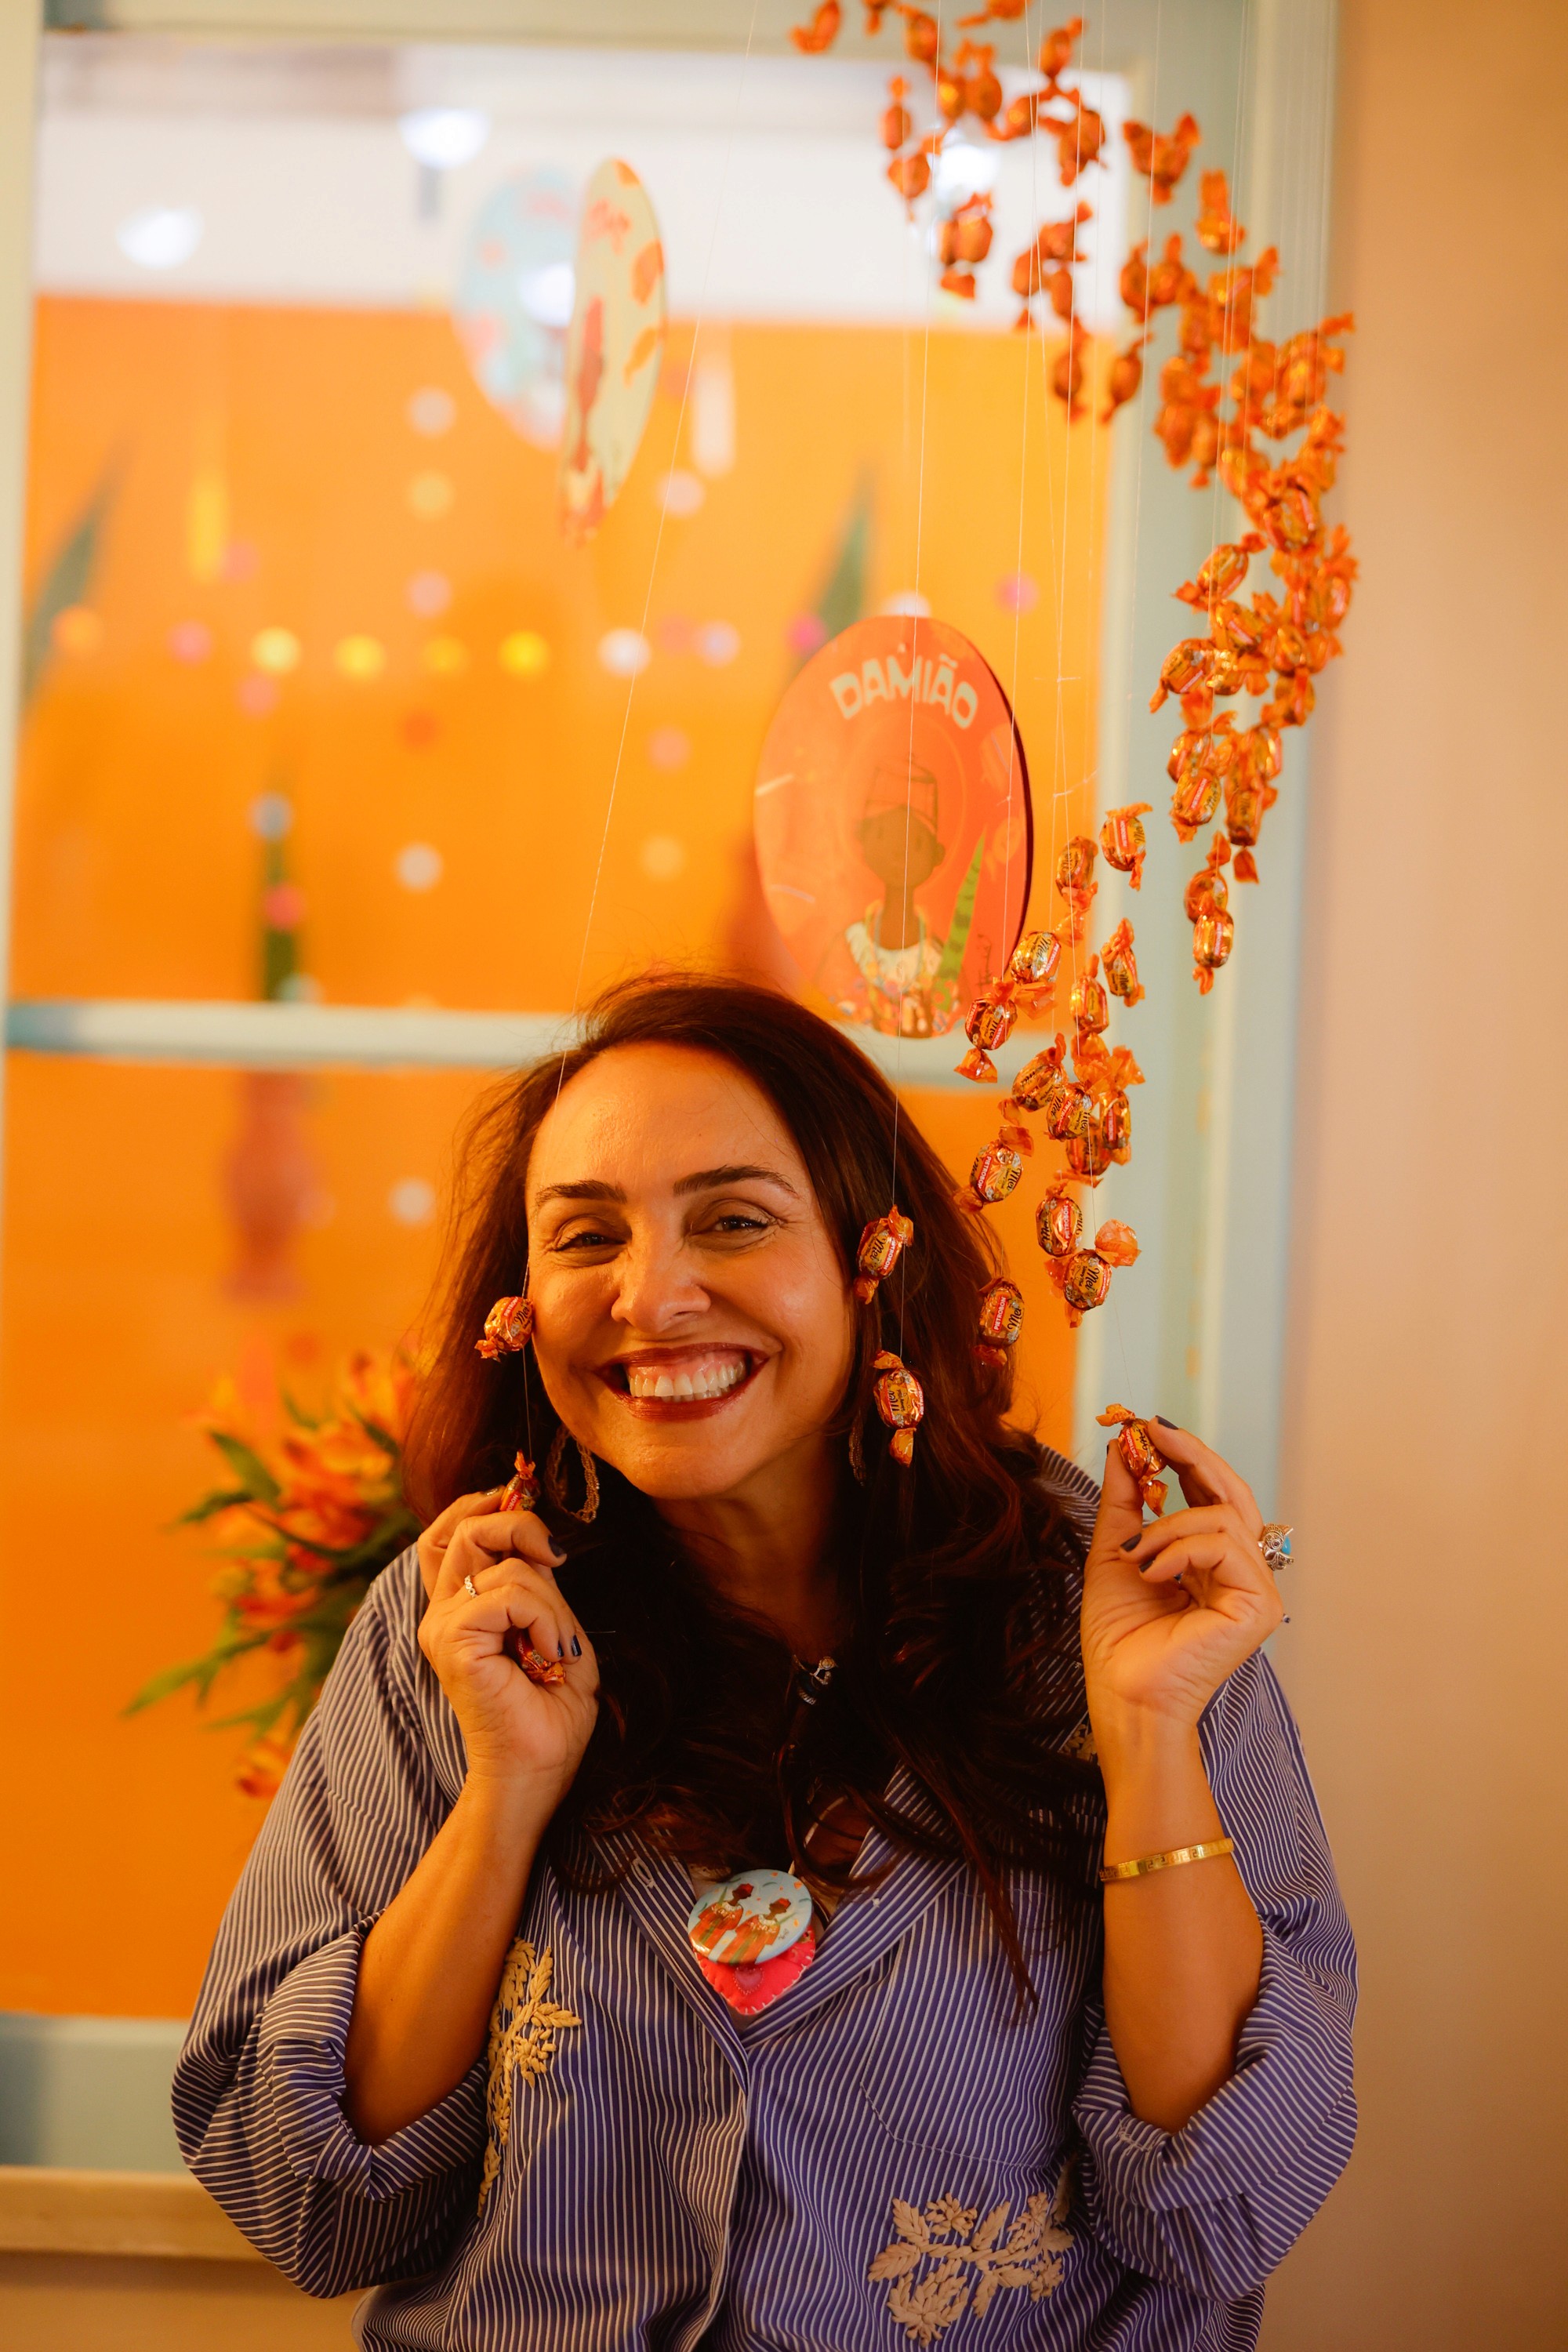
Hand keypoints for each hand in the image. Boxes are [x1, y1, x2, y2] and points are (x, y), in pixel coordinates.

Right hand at [417, 1491, 598, 1799]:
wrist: (540, 1769)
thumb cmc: (552, 1710)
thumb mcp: (555, 1626)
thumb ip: (539, 1581)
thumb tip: (533, 1532)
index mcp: (461, 1607)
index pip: (450, 1531)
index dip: (483, 1504)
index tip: (522, 1501)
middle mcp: (442, 1612)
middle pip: (466, 1527)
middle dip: (521, 1525)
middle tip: (557, 1560)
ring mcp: (441, 1626)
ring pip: (501, 1560)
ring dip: (550, 1598)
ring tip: (556, 1646)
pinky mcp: (451, 1641)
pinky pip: (510, 1592)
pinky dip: (546, 1617)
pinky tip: (549, 1655)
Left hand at [1080, 1421, 1282, 1742]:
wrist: (1124, 1695)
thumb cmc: (1120, 1637)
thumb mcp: (1116, 1551)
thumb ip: (1125, 1499)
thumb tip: (1125, 1444)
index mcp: (1211, 1560)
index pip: (1211, 1494)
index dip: (1187, 1456)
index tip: (1148, 1427)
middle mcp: (1241, 1570)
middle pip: (1233, 1493)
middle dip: (1192, 1456)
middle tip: (1152, 1433)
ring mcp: (1256, 1588)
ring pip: (1224, 1516)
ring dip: (1168, 1525)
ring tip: (1136, 1554)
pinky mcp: (1260, 1605)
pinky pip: (1225, 1545)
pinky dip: (1181, 1550)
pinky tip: (1152, 1573)